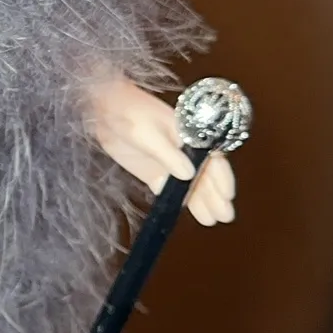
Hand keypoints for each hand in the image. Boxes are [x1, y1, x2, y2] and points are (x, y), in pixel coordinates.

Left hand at [85, 74, 235, 227]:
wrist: (104, 111)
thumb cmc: (129, 114)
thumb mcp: (148, 133)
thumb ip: (168, 154)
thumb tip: (189, 174)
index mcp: (189, 135)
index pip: (212, 157)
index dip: (221, 176)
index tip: (228, 195)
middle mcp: (183, 151)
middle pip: (204, 175)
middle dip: (216, 196)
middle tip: (225, 217)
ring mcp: (168, 163)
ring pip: (189, 186)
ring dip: (201, 202)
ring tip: (211, 221)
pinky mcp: (153, 172)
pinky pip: (169, 189)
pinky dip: (177, 200)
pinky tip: (188, 211)